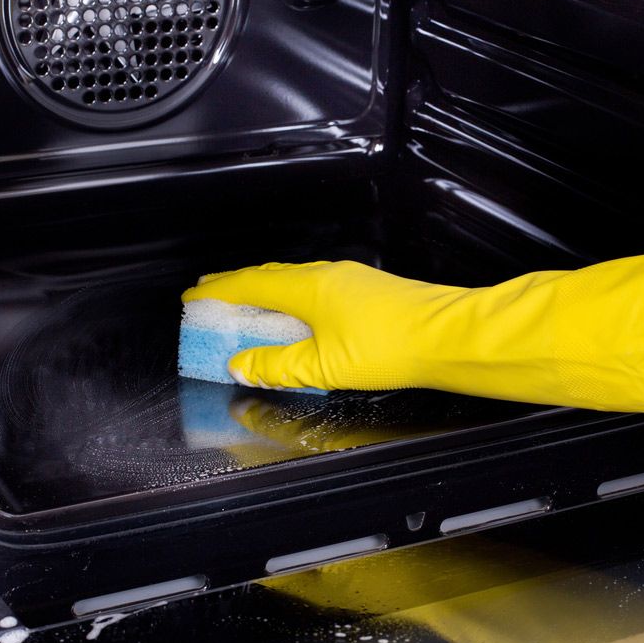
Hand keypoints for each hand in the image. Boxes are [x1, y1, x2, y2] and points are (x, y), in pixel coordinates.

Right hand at [182, 257, 643, 415]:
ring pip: (294, 281)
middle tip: (211, 297)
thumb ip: (278, 366)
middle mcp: (327, 275)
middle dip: (237, 287)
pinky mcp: (367, 290)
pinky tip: (297, 314)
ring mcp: (350, 279)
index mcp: (309, 287)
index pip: (251, 284)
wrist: (449, 336)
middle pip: (270, 277)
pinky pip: (314, 288)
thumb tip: (240, 365)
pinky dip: (291, 299)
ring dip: (265, 293)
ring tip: (247, 307)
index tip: (194, 295)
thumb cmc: (390, 348)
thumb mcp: (324, 366)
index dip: (220, 291)